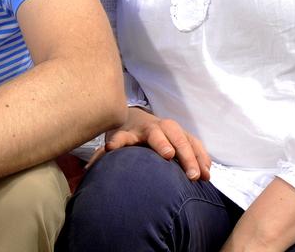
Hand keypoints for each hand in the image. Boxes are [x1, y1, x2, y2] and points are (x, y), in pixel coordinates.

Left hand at [88, 107, 210, 181]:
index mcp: (139, 129)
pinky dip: (203, 156)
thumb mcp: (112, 139)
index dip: (153, 143)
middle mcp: (158, 126)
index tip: (161, 154)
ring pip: (186, 139)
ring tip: (202, 177)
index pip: (146, 135)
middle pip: (172, 136)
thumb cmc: (123, 133)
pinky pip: (196, 143)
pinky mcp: (184, 134)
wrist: (135, 118)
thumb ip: (102, 153)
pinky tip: (208, 172)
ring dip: (195, 157)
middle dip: (180, 153)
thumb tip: (86, 169)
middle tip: (187, 173)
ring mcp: (173, 129)